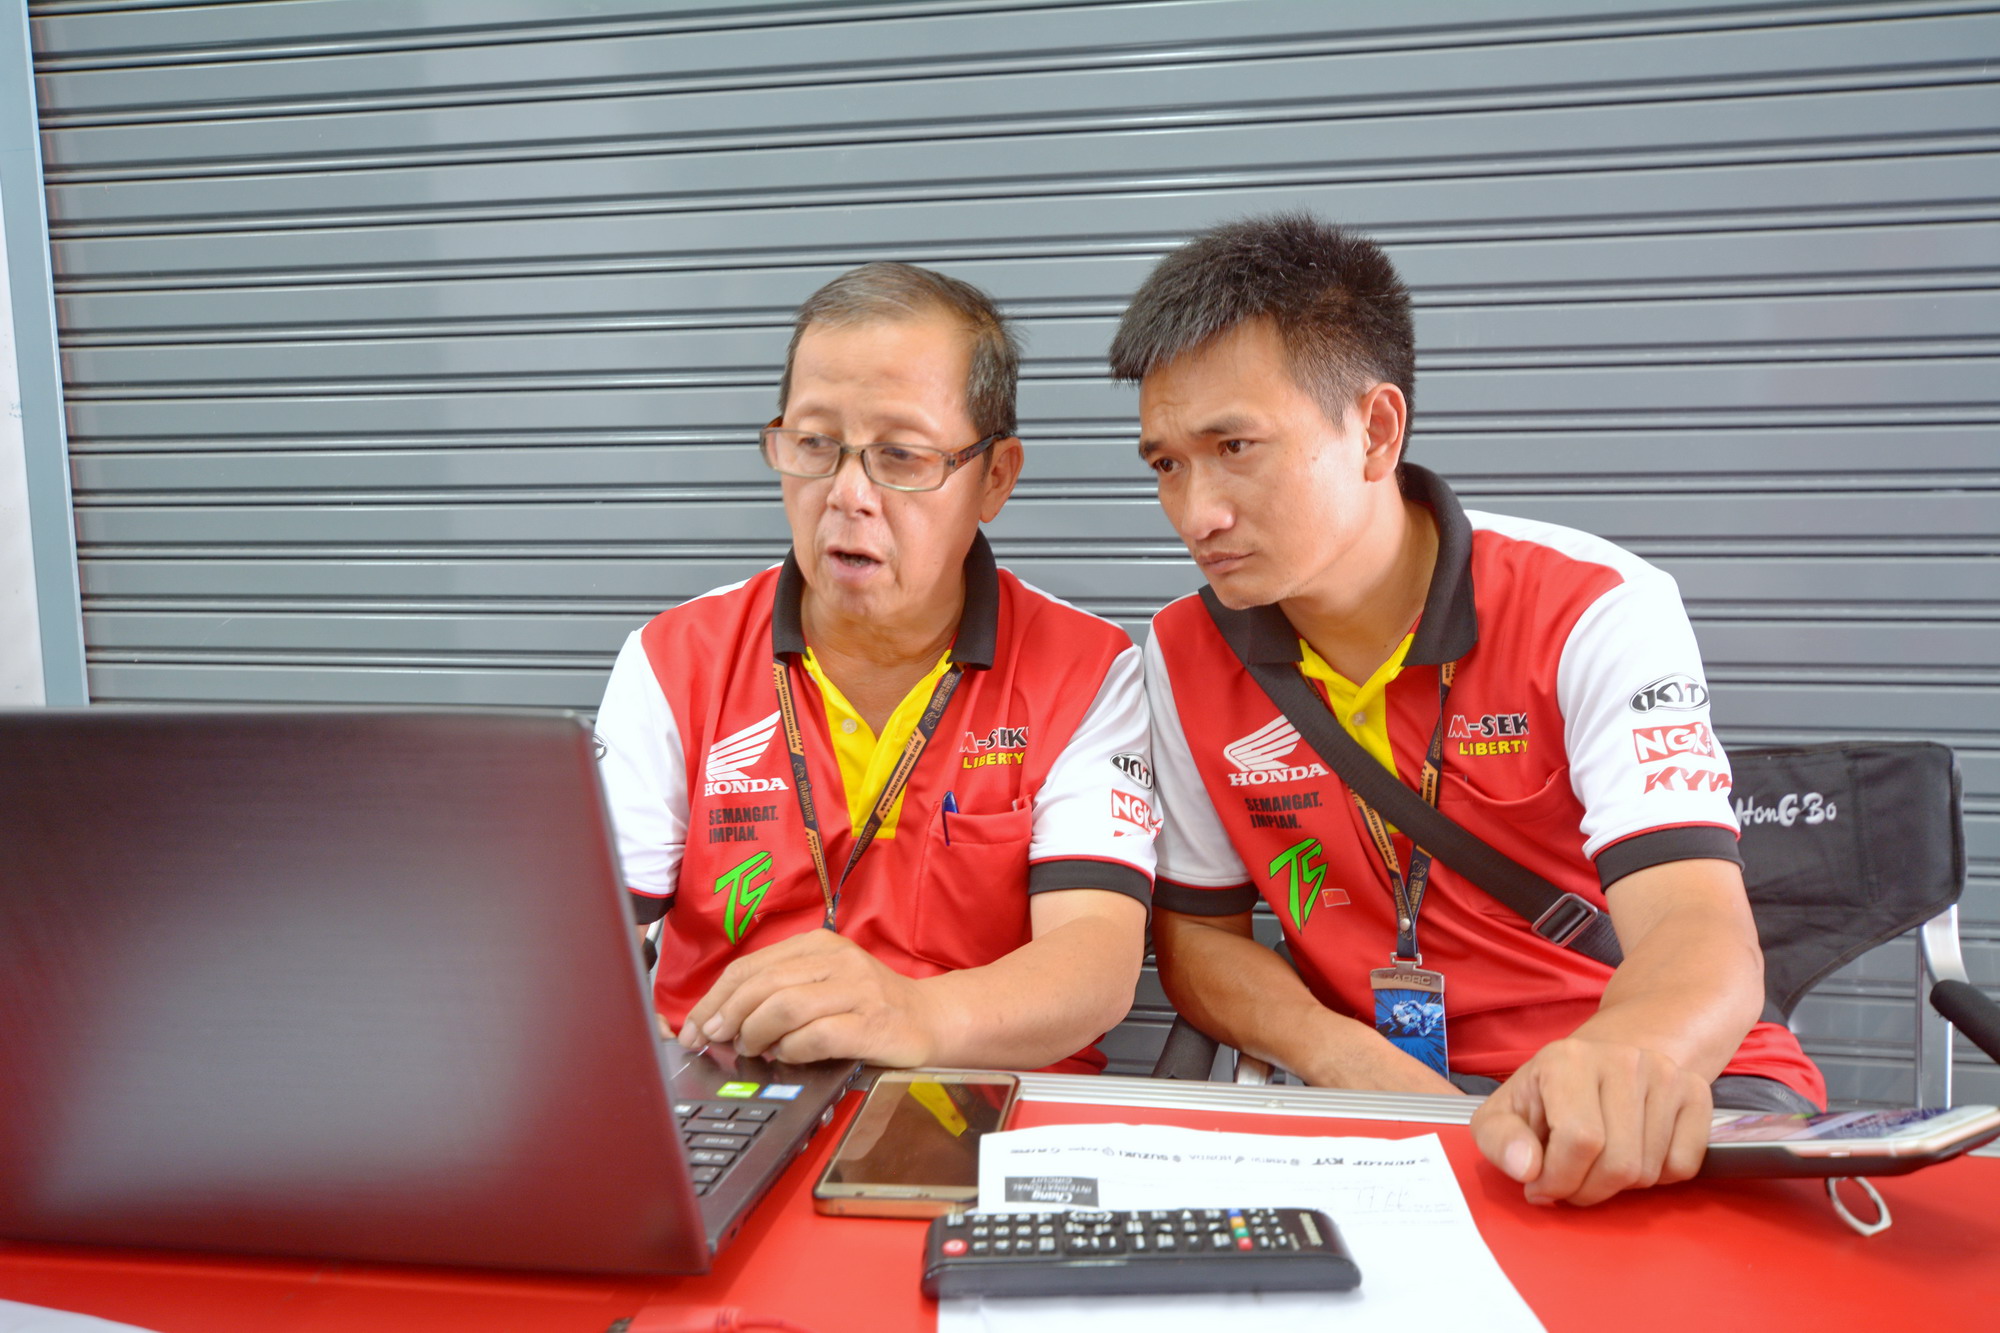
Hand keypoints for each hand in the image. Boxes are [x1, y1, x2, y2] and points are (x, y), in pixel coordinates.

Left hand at [678, 929, 942, 1065]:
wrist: (930, 1019)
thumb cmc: (868, 1006)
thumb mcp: (823, 985)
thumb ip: (779, 992)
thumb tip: (720, 1021)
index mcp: (817, 945)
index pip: (750, 966)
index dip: (714, 998)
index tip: (693, 1026)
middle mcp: (837, 960)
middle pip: (762, 983)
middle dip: (726, 1016)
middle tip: (712, 1041)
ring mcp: (857, 990)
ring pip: (785, 1006)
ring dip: (756, 1032)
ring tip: (750, 1049)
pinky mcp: (871, 1023)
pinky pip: (817, 1035)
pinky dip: (792, 1049)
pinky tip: (786, 1055)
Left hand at [1469, 1037, 1710, 1205]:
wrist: (1596, 1067)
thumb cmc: (1546, 1098)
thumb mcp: (1503, 1115)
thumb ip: (1500, 1141)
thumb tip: (1526, 1168)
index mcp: (1568, 1059)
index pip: (1580, 1141)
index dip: (1560, 1180)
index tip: (1541, 1185)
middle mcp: (1623, 1059)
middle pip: (1620, 1162)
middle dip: (1588, 1190)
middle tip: (1570, 1182)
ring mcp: (1665, 1073)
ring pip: (1650, 1170)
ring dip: (1620, 1186)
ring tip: (1597, 1162)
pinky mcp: (1696, 1092)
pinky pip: (1683, 1165)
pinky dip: (1657, 1178)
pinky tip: (1633, 1153)